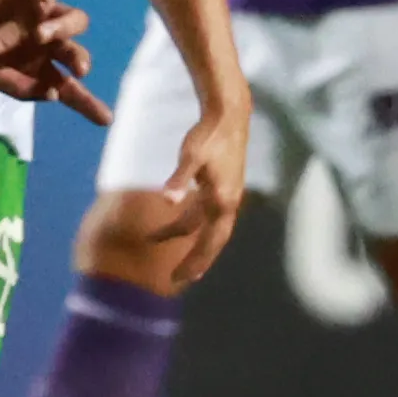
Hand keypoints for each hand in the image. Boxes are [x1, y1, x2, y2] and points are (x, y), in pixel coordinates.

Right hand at [0, 0, 109, 125]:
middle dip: (80, 61)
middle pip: (77, 55)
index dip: (86, 103)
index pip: (66, 87)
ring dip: (64, 29)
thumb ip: (14, 85)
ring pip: (76, 21)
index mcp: (34, 66)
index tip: (106, 119)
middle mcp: (46, 43)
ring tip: (40, 32)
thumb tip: (52, 95)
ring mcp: (44, 15)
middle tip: (78, 69)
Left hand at [144, 106, 249, 285]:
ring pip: (210, 229)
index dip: (195, 260)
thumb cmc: (208, 136)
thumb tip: (168, 200)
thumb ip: (179, 179)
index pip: (209, 240)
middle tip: (178, 280)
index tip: (180, 277)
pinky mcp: (223, 187)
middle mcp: (228, 203)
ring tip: (174, 259)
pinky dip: (194, 226)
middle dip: (197, 261)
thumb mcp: (190, 156)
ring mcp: (227, 196)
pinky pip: (207, 215)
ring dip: (193, 244)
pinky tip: (179, 226)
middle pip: (213, 241)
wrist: (229, 117)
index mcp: (221, 200)